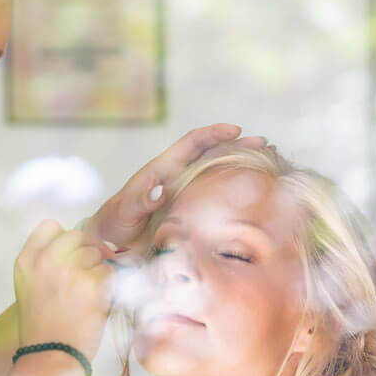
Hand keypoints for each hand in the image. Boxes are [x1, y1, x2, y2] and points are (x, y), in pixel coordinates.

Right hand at [13, 220, 112, 359]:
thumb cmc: (41, 326)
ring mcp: (70, 271)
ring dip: (98, 269)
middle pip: (77, 235)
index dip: (64, 238)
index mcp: (26, 260)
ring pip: (97, 252)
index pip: (50, 226)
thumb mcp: (29, 287)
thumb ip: (45, 262)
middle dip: (87, 251)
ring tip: (87, 294)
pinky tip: (96, 302)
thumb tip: (79, 243)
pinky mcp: (93, 285)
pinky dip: (108, 286)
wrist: (49, 356)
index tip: (69, 253)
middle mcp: (46, 261)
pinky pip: (109, 272)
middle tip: (86, 274)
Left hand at [84, 125, 269, 253]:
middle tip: (265, 144)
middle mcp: (176, 178)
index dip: (212, 134)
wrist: (108, 245)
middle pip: (211, 154)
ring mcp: (184, 194)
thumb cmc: (113, 224)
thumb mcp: (123, 211)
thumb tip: (160, 192)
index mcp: (162, 171)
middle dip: (237, 146)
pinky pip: (214, 199)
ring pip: (216, 174)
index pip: (191, 144)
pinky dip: (233, 194)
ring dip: (240, 167)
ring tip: (267, 164)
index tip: (236, 130)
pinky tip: (252, 198)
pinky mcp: (188, 212)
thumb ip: (139, 201)